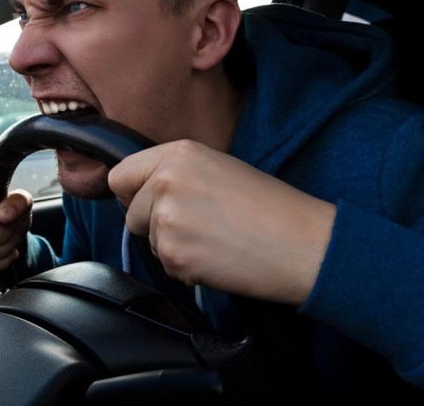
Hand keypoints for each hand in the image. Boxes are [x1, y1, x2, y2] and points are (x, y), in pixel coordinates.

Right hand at [0, 180, 32, 274]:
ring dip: (2, 252)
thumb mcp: (21, 202)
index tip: (5, 218)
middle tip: (13, 234)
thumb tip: (4, 215)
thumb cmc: (9, 213)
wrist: (5, 231)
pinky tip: (4, 257)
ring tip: (10, 245)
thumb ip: (17, 202)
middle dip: (2, 236)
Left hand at [108, 140, 336, 304]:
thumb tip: (142, 192)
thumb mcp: (219, 168)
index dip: (135, 194)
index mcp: (178, 154)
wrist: (302, 242)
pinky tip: (219, 258)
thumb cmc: (271, 207)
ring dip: (175, 248)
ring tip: (216, 240)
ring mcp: (167, 218)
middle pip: (131, 213)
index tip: (153, 204)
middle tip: (200, 226)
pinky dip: (188, 269)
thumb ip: (176, 173)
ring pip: (150, 242)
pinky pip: (166, 267)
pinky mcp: (174, 254)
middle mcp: (166, 180)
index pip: (121, 176)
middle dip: (155, 225)